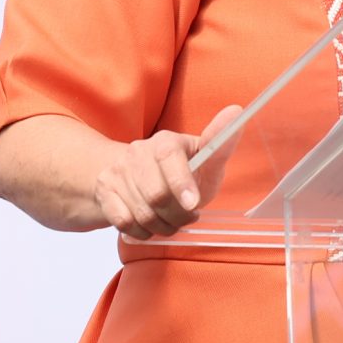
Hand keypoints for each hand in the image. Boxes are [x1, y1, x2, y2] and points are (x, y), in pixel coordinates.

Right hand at [93, 107, 242, 239]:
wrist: (137, 177)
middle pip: (156, 194)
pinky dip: (142, 231)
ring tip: (172, 221)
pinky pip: (123, 221)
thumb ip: (221, 143)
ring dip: (162, 226)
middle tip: (188, 217)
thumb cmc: (182, 172)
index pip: (169, 157)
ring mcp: (118, 171)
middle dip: (177, 215)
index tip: (193, 204)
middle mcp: (138, 151)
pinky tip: (151, 225)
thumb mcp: (205, 160)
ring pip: (141, 213)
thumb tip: (237, 111)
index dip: (181, 183)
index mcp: (166, 140)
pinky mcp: (104, 190)